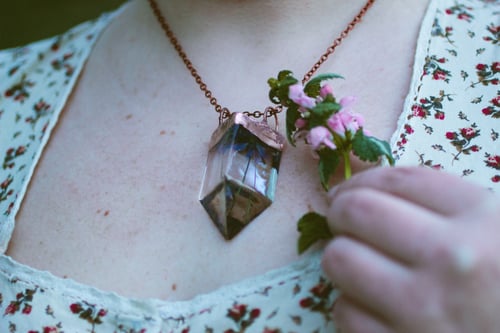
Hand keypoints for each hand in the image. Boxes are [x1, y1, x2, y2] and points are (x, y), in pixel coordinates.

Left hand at [322, 166, 499, 332]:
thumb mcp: (499, 234)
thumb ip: (450, 207)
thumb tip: (374, 191)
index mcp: (485, 221)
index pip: (399, 181)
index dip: (362, 180)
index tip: (350, 190)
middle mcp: (453, 260)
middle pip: (358, 212)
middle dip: (341, 212)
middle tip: (345, 221)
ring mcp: (425, 309)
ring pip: (340, 259)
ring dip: (341, 257)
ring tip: (358, 262)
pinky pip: (346, 312)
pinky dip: (351, 306)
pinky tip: (372, 306)